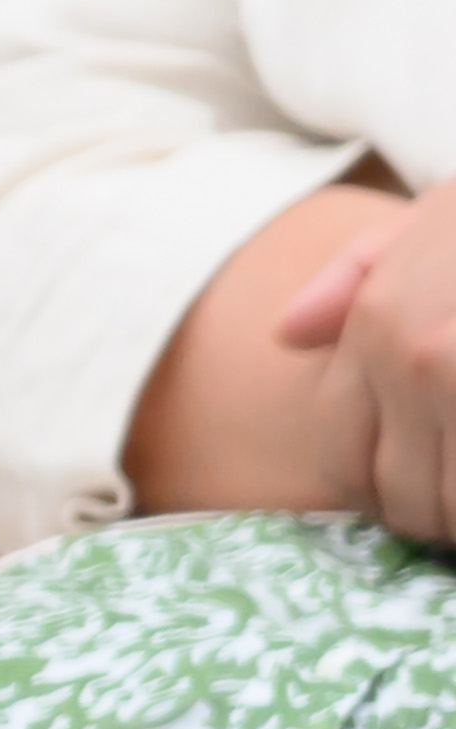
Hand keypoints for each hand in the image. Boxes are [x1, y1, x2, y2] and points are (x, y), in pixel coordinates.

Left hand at [276, 174, 455, 540]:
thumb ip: (361, 273)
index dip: (381, 494)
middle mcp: (418, 360)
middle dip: (438, 515)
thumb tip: (289, 335)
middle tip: (454, 505)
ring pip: (452, 509)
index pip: (340, 461)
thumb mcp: (440, 212)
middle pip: (402, 498)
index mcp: (380, 325)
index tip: (422, 495)